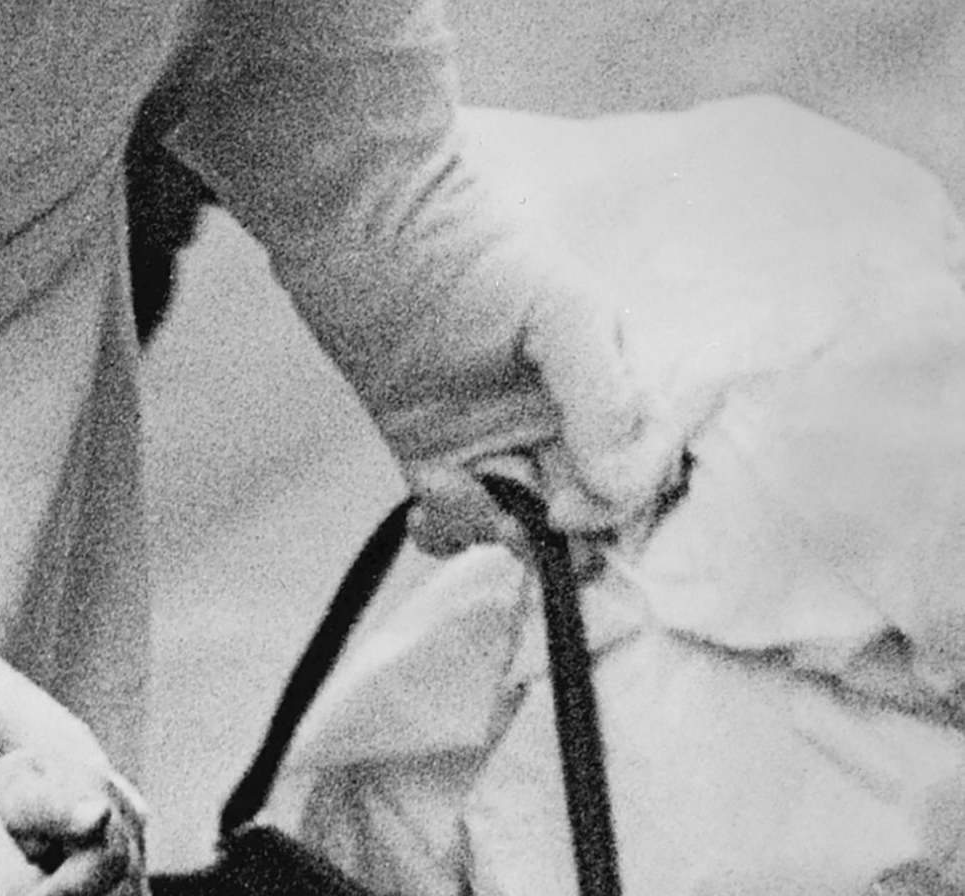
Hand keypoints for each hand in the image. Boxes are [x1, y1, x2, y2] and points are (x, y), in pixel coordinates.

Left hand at [0, 750, 151, 895]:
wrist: (14, 801)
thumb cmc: (6, 794)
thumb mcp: (13, 793)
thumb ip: (50, 806)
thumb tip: (97, 816)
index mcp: (102, 798)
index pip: (106, 857)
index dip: (69, 892)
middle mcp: (129, 831)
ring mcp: (134, 864)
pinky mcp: (130, 895)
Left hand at [398, 245, 689, 560]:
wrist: (374, 239)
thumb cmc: (478, 261)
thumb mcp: (564, 315)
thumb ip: (604, 399)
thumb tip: (621, 488)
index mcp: (612, 391)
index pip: (641, 476)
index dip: (613, 511)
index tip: (564, 510)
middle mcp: (563, 427)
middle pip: (585, 516)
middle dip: (552, 537)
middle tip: (509, 517)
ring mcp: (500, 446)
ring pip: (518, 528)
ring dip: (487, 526)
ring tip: (450, 483)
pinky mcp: (437, 459)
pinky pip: (457, 522)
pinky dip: (445, 525)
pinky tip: (426, 495)